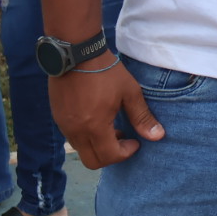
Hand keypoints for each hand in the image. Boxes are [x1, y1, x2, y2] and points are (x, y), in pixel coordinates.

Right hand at [49, 61, 164, 168]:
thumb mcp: (130, 92)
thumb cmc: (106, 72)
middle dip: (111, 156)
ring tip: (113, 127)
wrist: (76, 54)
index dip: (125, 153)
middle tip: (124, 138)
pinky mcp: (58, 118)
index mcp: (94, 127)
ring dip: (98, 146)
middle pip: (92, 161)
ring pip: (81, 150)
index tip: (135, 141)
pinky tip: (98, 119)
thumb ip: (141, 117)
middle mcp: (75, 131)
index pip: (109, 157)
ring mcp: (64, 125)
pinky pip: (73, 138)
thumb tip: (158, 136)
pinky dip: (88, 137)